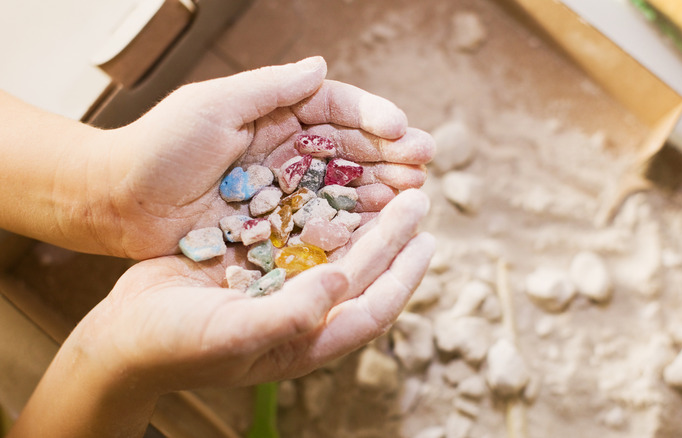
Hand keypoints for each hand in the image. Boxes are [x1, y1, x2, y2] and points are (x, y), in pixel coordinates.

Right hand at [70, 190, 433, 390]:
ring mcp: (283, 288)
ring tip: (391, 186)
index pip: (372, 309)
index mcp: (306, 342)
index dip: (403, 276)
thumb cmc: (172, 346)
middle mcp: (304, 314)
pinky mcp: (260, 264)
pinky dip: (324, 212)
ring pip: (339, 250)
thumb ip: (290, 315)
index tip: (427, 240)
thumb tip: (343, 280)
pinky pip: (305, 234)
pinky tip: (337, 186)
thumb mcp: (230, 335)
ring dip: (366, 220)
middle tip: (417, 196)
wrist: (122, 334)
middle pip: (363, 272)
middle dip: (393, 235)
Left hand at [96, 56, 433, 258]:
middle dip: (389, 154)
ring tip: (414, 194)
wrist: (118, 203)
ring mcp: (283, 189)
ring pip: (343, 186)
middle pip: (349, 148)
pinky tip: (382, 226)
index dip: (371, 117)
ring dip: (380, 188)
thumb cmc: (159, 146)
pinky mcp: (276, 225)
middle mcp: (285, 149)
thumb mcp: (213, 106)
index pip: (334, 109)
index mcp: (273, 114)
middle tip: (424, 163)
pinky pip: (322, 222)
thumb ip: (270, 89)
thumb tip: (320, 67)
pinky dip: (353, 224)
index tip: (402, 128)